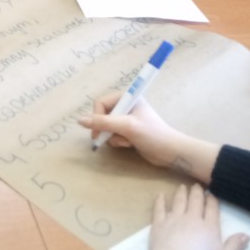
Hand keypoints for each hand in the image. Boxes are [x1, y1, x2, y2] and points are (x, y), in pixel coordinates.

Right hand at [78, 98, 219, 182]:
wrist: (170, 152)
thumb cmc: (152, 135)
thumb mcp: (127, 127)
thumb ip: (103, 123)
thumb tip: (79, 120)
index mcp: (128, 97)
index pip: (101, 103)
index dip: (97, 117)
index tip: (99, 132)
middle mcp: (127, 105)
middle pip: (102, 115)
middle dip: (106, 129)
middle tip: (109, 139)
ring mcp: (128, 118)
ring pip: (107, 126)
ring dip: (113, 136)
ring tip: (126, 142)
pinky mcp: (129, 130)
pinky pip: (114, 134)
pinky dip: (118, 141)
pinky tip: (129, 145)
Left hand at [148, 184, 249, 249]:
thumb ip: (235, 246)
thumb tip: (246, 235)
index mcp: (209, 227)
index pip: (212, 209)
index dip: (212, 200)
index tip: (211, 193)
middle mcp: (192, 218)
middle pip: (195, 201)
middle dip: (197, 192)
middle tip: (196, 185)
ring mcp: (174, 219)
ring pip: (179, 202)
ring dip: (181, 193)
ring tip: (182, 186)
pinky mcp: (159, 224)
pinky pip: (159, 209)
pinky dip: (160, 201)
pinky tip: (160, 195)